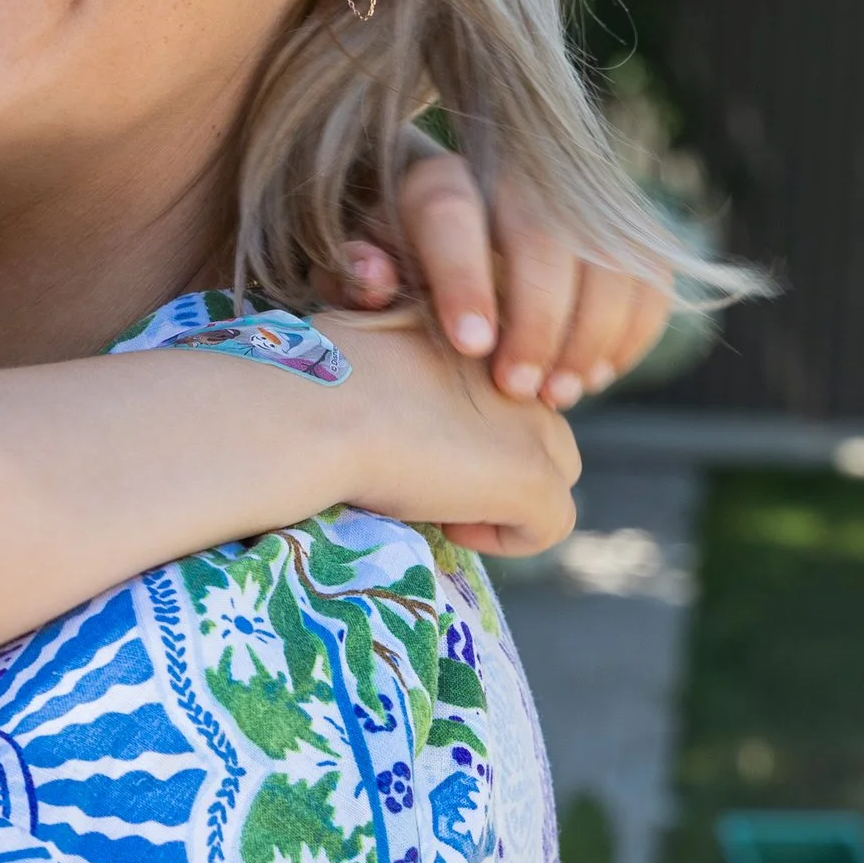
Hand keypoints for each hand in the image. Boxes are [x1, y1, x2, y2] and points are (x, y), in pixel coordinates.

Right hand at [318, 305, 578, 555]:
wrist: (312, 410)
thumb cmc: (309, 376)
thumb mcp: (365, 339)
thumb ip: (405, 356)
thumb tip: (393, 392)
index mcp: (483, 323)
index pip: (503, 379)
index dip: (464, 418)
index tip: (410, 433)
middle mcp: (521, 365)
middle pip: (537, 424)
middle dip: (493, 457)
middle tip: (424, 473)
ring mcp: (534, 422)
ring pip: (554, 472)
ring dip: (500, 494)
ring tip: (433, 499)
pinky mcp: (532, 477)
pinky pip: (550, 525)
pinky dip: (505, 538)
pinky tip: (445, 522)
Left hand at [346, 144, 670, 411]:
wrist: (435, 247)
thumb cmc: (384, 270)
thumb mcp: (353, 269)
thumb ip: (355, 272)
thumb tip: (374, 277)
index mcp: (434, 180)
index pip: (452, 210)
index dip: (466, 277)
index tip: (471, 345)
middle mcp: (510, 175)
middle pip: (544, 233)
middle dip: (539, 317)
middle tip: (517, 390)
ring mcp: (572, 198)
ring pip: (606, 253)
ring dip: (592, 331)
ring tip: (559, 395)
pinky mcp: (619, 231)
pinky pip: (648, 274)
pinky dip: (633, 327)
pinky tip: (598, 375)